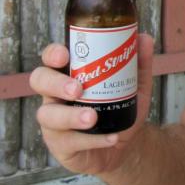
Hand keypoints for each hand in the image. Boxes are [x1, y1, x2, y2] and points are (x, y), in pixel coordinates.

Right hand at [30, 34, 153, 176]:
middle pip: (39, 81)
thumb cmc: (120, 108)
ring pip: (48, 115)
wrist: (125, 144)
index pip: (51, 58)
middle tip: (78, 89)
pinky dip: (92, 140)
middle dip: (56, 83)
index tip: (65, 55)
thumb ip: (139, 63)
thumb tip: (144, 38)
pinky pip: (69, 142)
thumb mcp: (135, 85)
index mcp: (69, 74)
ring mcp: (54, 121)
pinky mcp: (60, 145)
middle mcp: (55, 95)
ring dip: (70, 116)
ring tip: (92, 117)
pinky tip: (111, 137)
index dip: (53, 54)